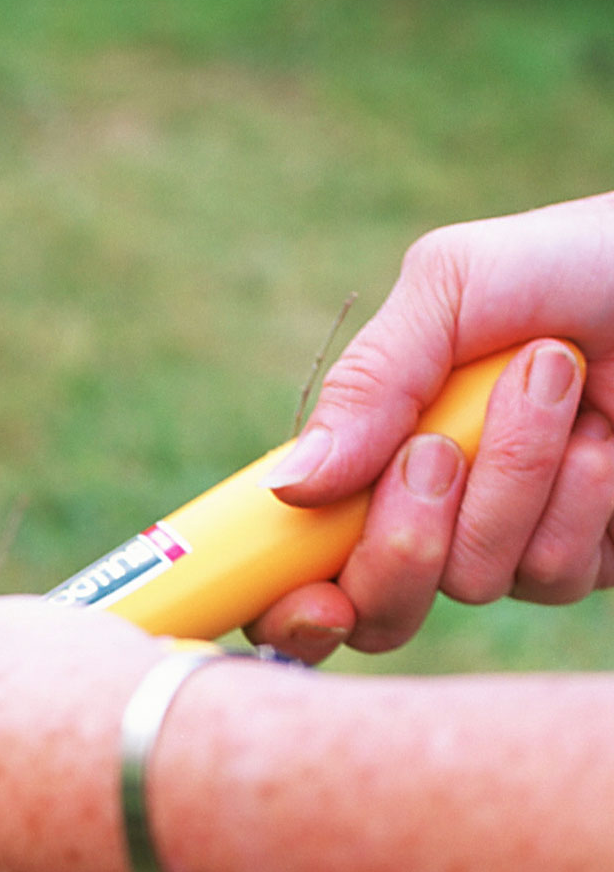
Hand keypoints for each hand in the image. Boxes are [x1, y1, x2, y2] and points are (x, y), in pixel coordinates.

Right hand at [252, 194, 613, 662]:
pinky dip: (581, 497)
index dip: (289, 604)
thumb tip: (289, 487)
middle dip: (401, 542)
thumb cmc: (581, 262)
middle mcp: (440, 515)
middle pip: (378, 610)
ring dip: (515, 480)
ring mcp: (519, 542)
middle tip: (439, 453)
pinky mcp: (597, 555)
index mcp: (377, 455)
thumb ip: (369, 381)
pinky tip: (604, 434)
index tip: (309, 599)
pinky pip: (558, 575)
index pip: (301, 567)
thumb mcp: (454, 285)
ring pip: (476, 582)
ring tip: (558, 381)